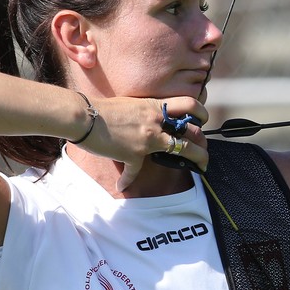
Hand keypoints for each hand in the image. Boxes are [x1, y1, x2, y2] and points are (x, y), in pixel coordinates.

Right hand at [74, 95, 210, 189]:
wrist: (84, 116)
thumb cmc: (102, 108)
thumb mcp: (131, 103)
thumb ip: (144, 111)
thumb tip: (149, 117)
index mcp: (155, 106)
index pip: (189, 104)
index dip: (201, 112)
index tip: (202, 120)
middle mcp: (156, 121)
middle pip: (192, 129)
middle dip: (204, 141)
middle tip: (204, 150)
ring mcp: (148, 139)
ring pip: (182, 148)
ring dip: (197, 158)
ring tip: (202, 166)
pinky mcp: (134, 155)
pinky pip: (134, 172)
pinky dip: (126, 180)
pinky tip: (122, 185)